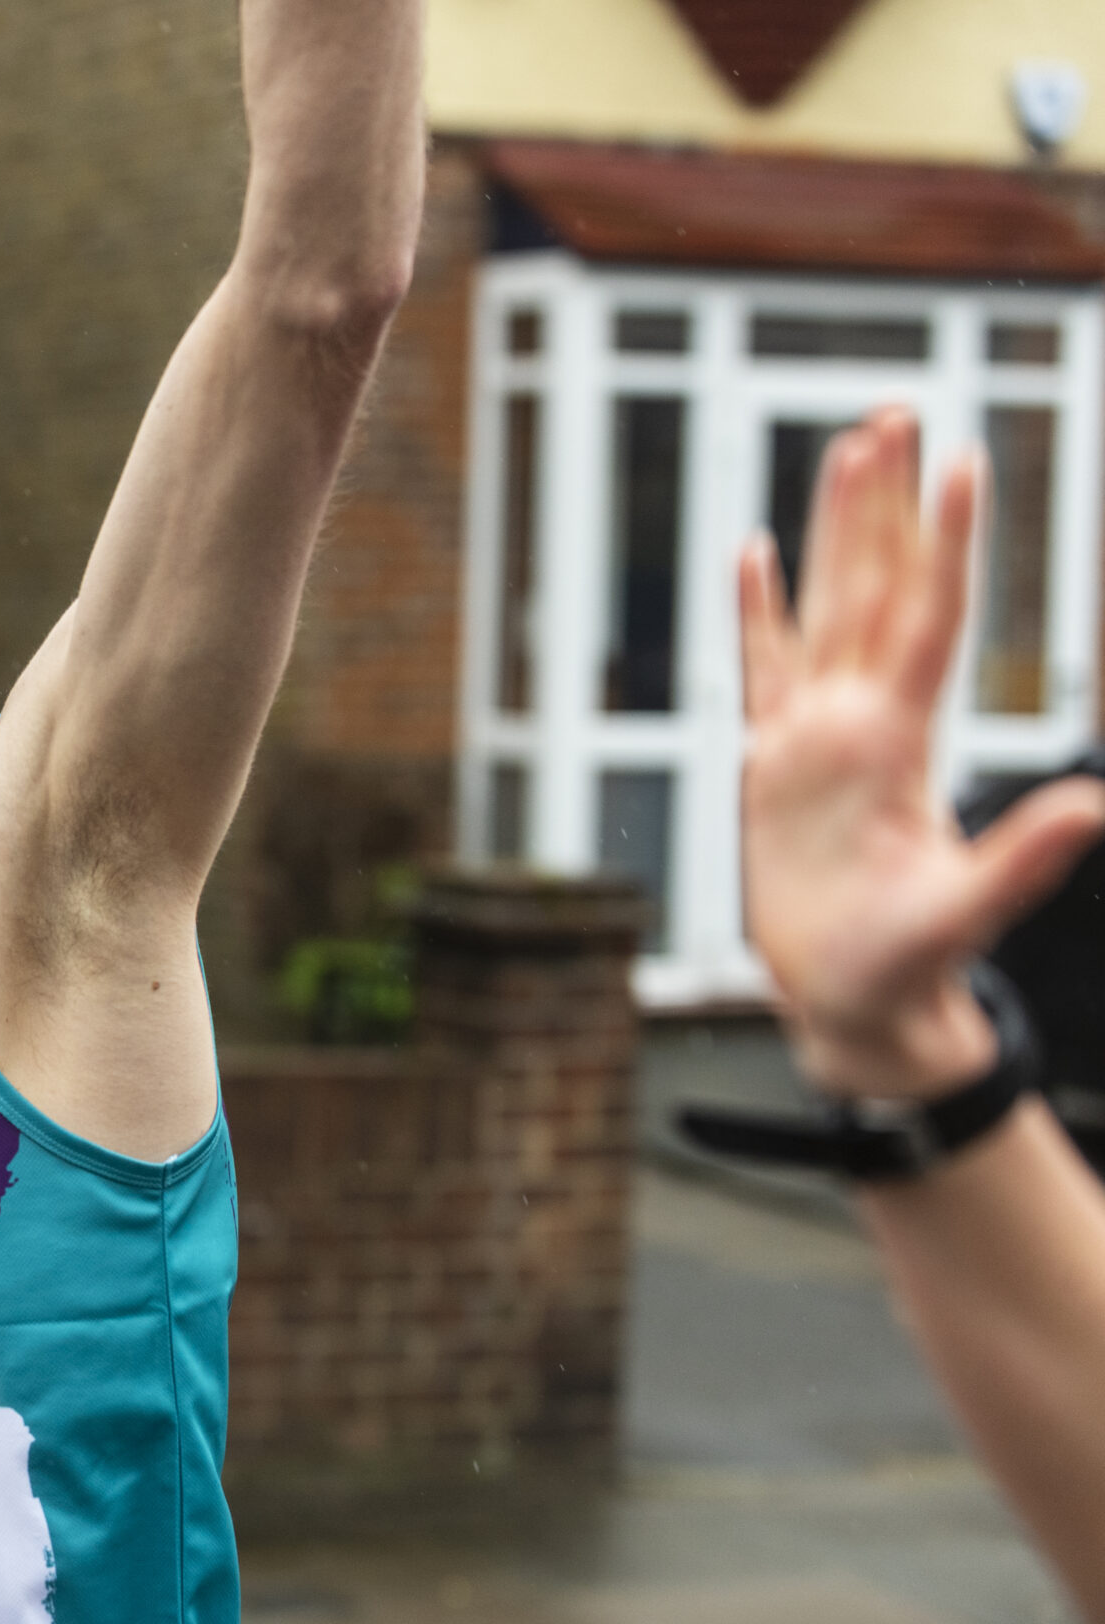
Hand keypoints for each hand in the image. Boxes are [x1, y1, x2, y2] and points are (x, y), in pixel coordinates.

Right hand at [739, 408, 1104, 1098]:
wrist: (858, 1005)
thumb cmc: (905, 970)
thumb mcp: (964, 919)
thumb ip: (1022, 862)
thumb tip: (1097, 806)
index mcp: (898, 746)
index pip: (928, 621)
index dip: (945, 545)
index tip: (965, 464)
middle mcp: (860, 723)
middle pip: (876, 589)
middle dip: (885, 503)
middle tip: (895, 415)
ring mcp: (815, 737)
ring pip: (827, 608)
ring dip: (838, 529)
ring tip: (848, 449)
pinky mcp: (772, 763)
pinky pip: (762, 668)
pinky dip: (758, 609)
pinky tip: (756, 550)